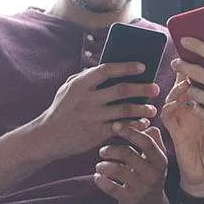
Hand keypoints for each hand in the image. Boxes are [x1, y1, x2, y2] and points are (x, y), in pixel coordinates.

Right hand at [27, 62, 159, 159]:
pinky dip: (134, 124)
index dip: (126, 67)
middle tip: (156, 88)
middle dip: (142, 88)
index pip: (106, 70)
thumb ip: (84, 77)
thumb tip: (106, 68)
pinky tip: (143, 123)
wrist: (47, 137)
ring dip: (141, 109)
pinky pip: (121, 127)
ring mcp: (92, 116)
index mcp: (80, 84)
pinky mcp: (96, 133)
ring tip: (152, 109)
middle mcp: (87, 99)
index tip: (143, 66)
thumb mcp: (67, 89)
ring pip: (124, 110)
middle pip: (121, 90)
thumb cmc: (60, 110)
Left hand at [94, 120, 171, 203]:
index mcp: (160, 161)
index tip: (114, 125)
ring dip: (104, 166)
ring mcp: (141, 188)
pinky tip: (97, 177)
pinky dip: (101, 180)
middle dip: (111, 150)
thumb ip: (152, 142)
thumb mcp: (156, 161)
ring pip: (117, 170)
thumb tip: (148, 124)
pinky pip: (111, 187)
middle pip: (128, 154)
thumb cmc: (150, 179)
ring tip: (99, 166)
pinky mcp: (130, 200)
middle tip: (102, 151)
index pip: (146, 142)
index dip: (130, 132)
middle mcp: (153, 174)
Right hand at [162, 81, 203, 196]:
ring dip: (177, 89)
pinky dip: (169, 107)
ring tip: (184, 84)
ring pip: (173, 96)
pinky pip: (167, 115)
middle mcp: (190, 110)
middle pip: (185, 85)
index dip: (202, 71)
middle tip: (189, 62)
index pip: (201, 84)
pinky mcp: (174, 131)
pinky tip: (174, 103)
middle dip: (186, 72)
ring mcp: (181, 119)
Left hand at [170, 39, 203, 142]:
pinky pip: (202, 112)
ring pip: (196, 93)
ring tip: (187, 82)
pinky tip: (196, 102)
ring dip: (188, 86)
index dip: (196, 45)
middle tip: (176, 62)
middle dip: (183, 65)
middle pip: (198, 73)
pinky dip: (196, 106)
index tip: (185, 40)